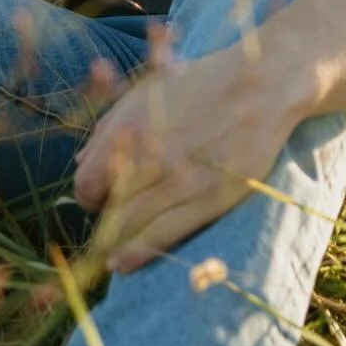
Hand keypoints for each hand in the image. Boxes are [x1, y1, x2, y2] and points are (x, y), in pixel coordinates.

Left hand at [74, 44, 292, 271]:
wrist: (264, 84)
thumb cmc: (204, 82)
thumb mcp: (150, 90)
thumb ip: (112, 126)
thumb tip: (81, 164)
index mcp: (133, 126)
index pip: (89, 180)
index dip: (87, 193)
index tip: (95, 198)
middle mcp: (152, 155)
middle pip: (109, 206)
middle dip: (103, 219)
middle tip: (108, 224)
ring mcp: (182, 180)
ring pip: (132, 224)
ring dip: (115, 240)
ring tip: (110, 250)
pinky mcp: (210, 198)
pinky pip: (164, 235)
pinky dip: (136, 253)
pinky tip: (122, 263)